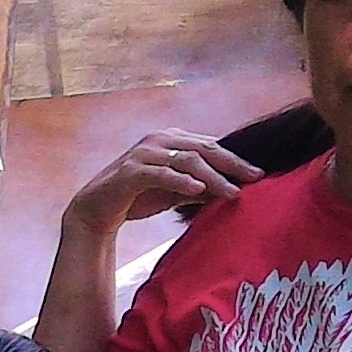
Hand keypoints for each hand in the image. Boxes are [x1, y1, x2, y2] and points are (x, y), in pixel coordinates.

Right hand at [62, 129, 259, 239]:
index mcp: (170, 140)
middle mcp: (159, 140)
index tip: (256, 174)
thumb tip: (226, 191)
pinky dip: (181, 182)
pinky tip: (198, 191)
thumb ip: (196, 188)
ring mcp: (144, 153)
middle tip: (253, 178)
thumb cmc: (134, 199)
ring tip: (230, 192)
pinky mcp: (131, 171)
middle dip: (231, 164)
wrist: (96, 211)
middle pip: (203, 149)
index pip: (209, 146)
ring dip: (212, 177)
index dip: (234, 160)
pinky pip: (162, 174)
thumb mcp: (171, 193)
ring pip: (186, 161)